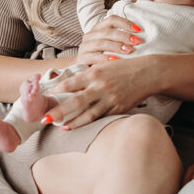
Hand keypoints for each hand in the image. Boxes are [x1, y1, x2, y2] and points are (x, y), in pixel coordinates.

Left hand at [42, 56, 156, 128]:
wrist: (149, 73)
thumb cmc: (124, 68)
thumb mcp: (104, 66)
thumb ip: (88, 75)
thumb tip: (70, 85)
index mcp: (94, 73)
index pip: (69, 83)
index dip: (56, 91)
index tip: (46, 97)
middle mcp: (100, 86)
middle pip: (74, 102)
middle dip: (58, 112)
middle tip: (45, 119)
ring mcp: (110, 99)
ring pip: (88, 114)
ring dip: (74, 122)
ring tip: (63, 127)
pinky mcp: (119, 108)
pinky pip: (102, 117)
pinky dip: (91, 123)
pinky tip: (83, 126)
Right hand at [76, 15, 142, 64]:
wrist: (83, 68)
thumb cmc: (102, 55)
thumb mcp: (111, 45)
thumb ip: (121, 39)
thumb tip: (141, 37)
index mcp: (98, 28)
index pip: (111, 20)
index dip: (125, 23)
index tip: (139, 30)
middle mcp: (90, 35)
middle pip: (107, 32)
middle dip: (124, 36)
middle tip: (137, 42)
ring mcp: (85, 47)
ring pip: (101, 43)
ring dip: (117, 46)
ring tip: (129, 50)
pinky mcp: (81, 59)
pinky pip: (93, 57)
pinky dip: (105, 58)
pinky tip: (116, 60)